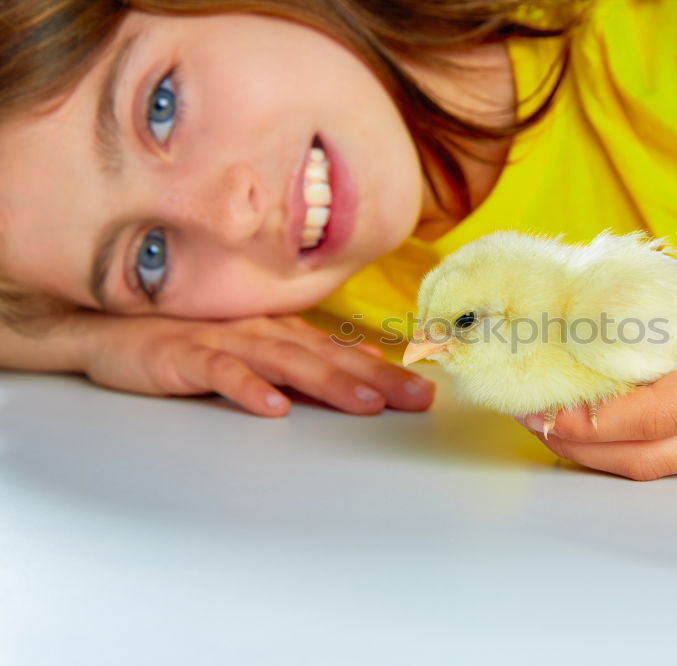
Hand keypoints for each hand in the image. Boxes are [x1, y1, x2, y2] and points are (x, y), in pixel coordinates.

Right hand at [80, 312, 433, 416]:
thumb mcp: (255, 345)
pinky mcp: (184, 355)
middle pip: (325, 356)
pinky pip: (220, 372)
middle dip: (374, 379)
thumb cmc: (186, 337)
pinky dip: (247, 388)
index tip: (424, 391)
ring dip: (327, 382)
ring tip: (365, 404)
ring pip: (284, 361)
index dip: (383, 372)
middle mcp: (260, 331)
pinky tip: (273, 408)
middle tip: (415, 400)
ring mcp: (223, 340)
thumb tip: (369, 358)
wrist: (110, 328)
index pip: (339, 352)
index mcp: (278, 331)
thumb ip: (309, 354)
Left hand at [518, 219, 676, 479]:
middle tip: (531, 423)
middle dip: (583, 445)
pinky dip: (650, 445)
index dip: (594, 416)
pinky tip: (631, 419)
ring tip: (563, 425)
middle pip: (649, 455)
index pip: (661, 409)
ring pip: (671, 464)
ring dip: (609, 451)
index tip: (545, 407)